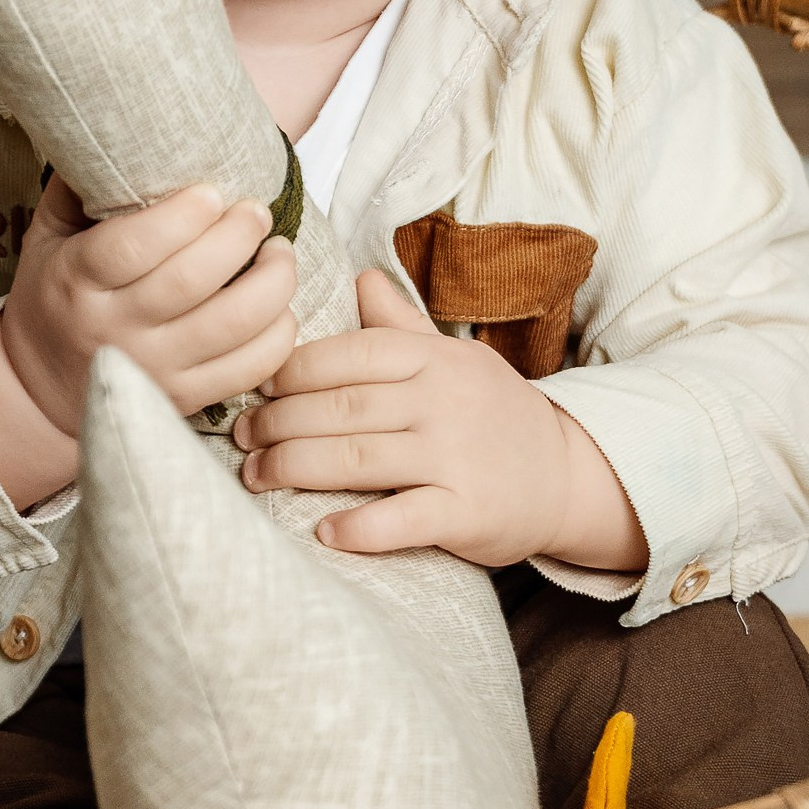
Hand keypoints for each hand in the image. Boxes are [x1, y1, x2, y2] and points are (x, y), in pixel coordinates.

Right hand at [0, 179, 297, 509]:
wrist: (39, 391)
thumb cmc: (54, 297)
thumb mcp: (46, 238)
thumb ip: (77, 188)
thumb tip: (116, 127)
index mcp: (77, 282)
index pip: (133, 248)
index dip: (182, 217)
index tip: (213, 192)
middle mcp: (115, 329)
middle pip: (191, 281)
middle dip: (238, 238)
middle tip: (257, 212)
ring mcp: (154, 369)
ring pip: (232, 326)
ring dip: (273, 282)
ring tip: (280, 252)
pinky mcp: (186, 398)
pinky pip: (250, 368)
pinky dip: (279, 333)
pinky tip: (280, 305)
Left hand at [232, 268, 648, 571]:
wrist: (568, 474)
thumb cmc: (495, 413)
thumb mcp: (456, 357)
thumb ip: (402, 325)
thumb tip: (359, 277)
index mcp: (433, 358)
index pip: (347, 355)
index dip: (290, 371)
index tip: (253, 386)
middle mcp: (443, 401)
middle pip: (339, 407)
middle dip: (277, 422)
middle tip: (240, 438)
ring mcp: (456, 456)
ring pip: (356, 458)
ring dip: (294, 468)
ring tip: (256, 476)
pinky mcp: (468, 511)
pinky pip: (402, 519)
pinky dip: (359, 527)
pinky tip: (324, 532)